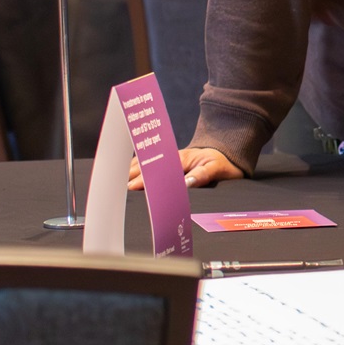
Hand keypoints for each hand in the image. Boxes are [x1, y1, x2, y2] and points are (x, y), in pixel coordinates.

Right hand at [127, 147, 243, 190]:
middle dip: (131, 176)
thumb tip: (187, 183)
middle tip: (116, 188)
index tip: (131, 187)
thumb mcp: (218, 169)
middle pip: (147, 165)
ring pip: (145, 163)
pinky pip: (149, 163)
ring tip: (115, 182)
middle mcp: (173, 157)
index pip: (158, 169)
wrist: (228, 156)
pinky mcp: (169, 162)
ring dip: (131, 171)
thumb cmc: (223, 164)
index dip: (144, 178)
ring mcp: (170, 159)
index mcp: (182, 158)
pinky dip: (136, 168)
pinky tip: (126, 175)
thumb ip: (203, 175)